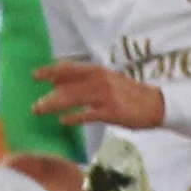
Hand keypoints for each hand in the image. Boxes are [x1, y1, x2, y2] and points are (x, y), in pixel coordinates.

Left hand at [31, 61, 165, 130]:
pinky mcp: (112, 111)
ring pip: (74, 99)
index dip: (51, 71)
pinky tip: (64, 122)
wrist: (156, 104)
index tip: (34, 75)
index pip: (70, 68)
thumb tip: (59, 82)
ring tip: (41, 112)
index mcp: (99, 71)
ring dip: (55, 106)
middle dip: (49, 97)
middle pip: (68, 86)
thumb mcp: (108, 80)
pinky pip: (88, 115)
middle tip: (34, 107)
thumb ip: (86, 81)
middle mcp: (101, 80)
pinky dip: (74, 118)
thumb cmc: (128, 94)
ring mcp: (106, 96)